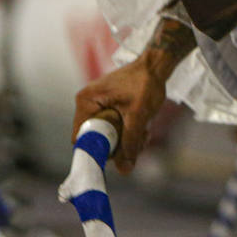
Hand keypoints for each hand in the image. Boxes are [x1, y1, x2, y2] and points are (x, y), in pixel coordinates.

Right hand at [72, 59, 167, 173]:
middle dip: (117, 146)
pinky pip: (114, 128)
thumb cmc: (145, 83)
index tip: (116, 156)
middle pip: (96, 139)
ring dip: (126, 140)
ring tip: (145, 132)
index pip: (81, 137)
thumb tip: (124, 170)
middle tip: (138, 141)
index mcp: (86, 102)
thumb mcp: (138, 115)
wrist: (156, 65)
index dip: (96, 151)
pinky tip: (144, 128)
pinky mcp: (108, 108)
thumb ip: (130, 142)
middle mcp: (87, 104)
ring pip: (107, 136)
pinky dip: (128, 132)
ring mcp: (98, 105)